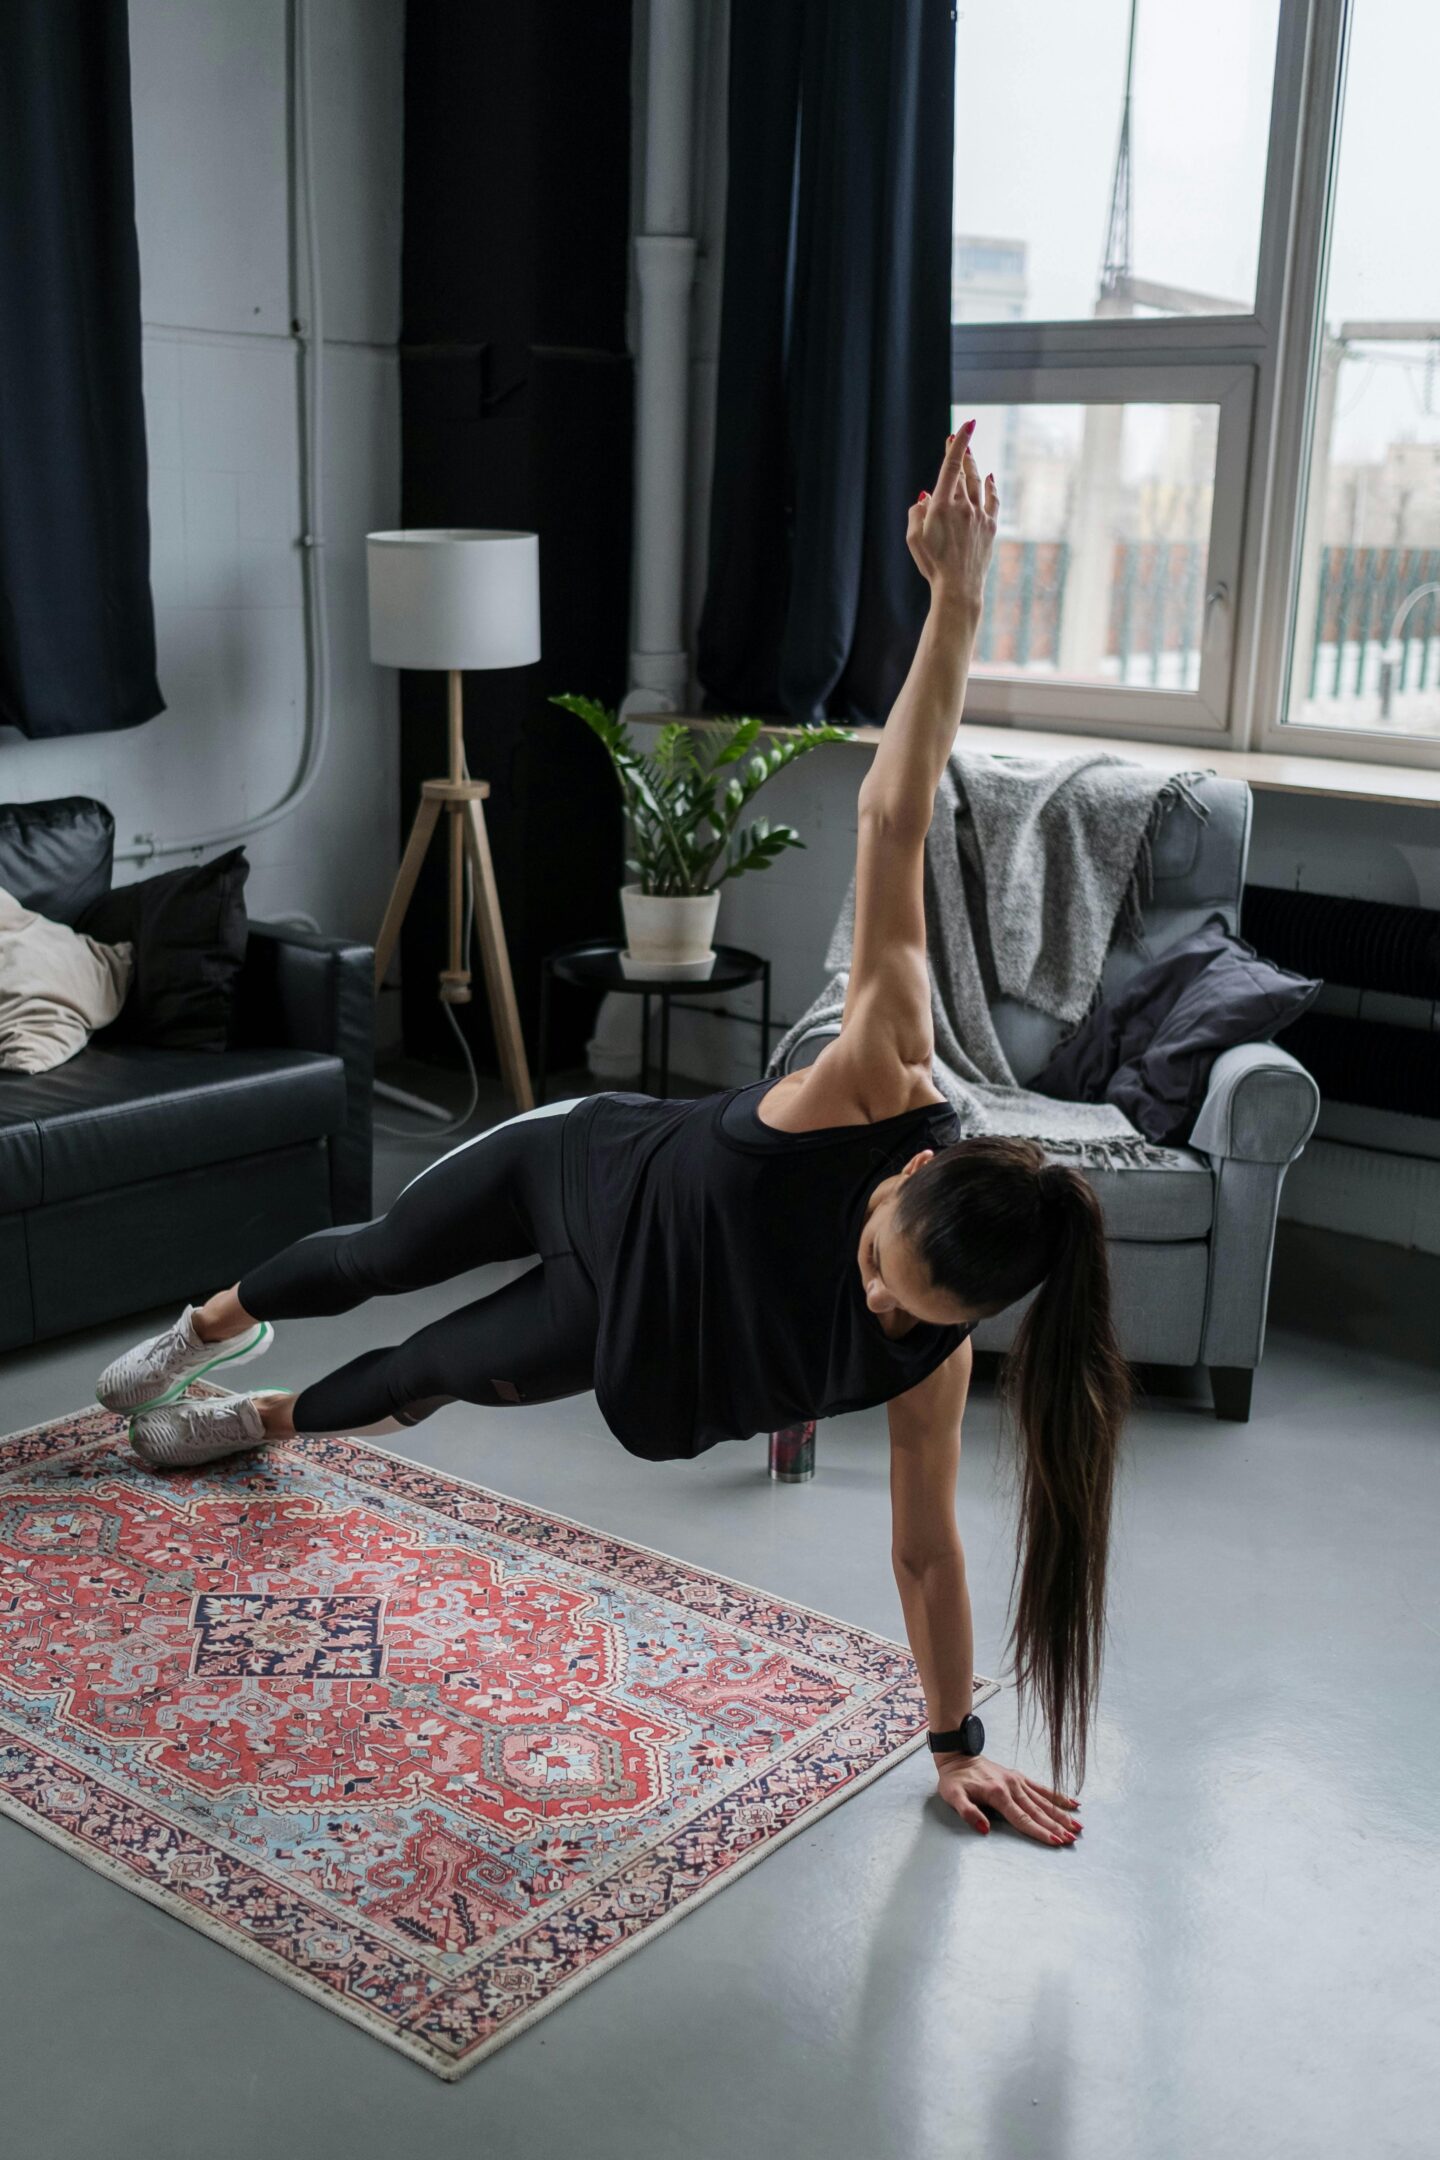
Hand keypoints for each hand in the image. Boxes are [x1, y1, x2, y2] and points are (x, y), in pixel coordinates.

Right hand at [907, 418, 997, 618]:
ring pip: (978, 484)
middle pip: (964, 472)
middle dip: (962, 453)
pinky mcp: (990, 527)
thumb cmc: (932, 564)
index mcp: (941, 506)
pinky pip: (992, 500)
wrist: (958, 588)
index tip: (965, 426)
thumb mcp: (913, 538)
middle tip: (959, 438)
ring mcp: (979, 515)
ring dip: (974, 467)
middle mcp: (963, 506)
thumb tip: (925, 497)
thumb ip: (916, 512)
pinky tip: (990, 478)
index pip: (951, 467)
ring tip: (970, 456)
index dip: (959, 444)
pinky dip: (991, 487)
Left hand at [935, 1752, 1081, 1845]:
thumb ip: (969, 1813)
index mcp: (998, 1795)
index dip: (1039, 1832)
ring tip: (1078, 1826)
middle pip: (1038, 1812)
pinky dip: (1057, 1796)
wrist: (957, 1755)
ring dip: (1061, 1814)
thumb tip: (985, 1830)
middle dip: (1056, 1827)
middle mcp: (1012, 1787)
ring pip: (1044, 1801)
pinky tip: (1072, 1803)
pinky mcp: (1020, 1777)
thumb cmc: (954, 1780)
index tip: (1055, 1842)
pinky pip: (1042, 1787)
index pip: (1022, 1819)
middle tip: (1073, 1839)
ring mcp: (1018, 1781)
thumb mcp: (953, 1797)